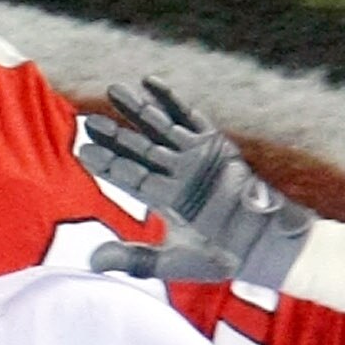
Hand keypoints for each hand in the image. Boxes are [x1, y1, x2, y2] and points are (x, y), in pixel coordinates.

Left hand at [75, 77, 310, 291]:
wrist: (261, 241)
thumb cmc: (219, 256)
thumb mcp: (171, 261)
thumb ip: (134, 259)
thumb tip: (92, 261)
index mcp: (163, 200)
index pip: (127, 176)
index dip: (106, 163)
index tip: (83, 149)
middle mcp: (175, 174)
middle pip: (138, 148)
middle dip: (114, 134)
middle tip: (89, 120)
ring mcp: (193, 156)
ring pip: (159, 127)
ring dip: (136, 109)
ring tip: (113, 90)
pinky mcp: (214, 143)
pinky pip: (188, 116)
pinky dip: (170, 100)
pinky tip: (149, 83)